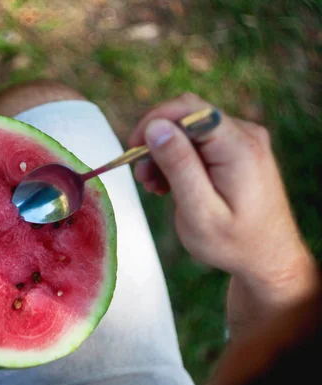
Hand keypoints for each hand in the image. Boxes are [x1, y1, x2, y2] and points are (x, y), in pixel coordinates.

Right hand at [128, 93, 317, 336]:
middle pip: (187, 116)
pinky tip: (169, 184)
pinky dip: (178, 158)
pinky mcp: (238, 149)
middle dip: (156, 140)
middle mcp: (245, 135)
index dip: (154, 122)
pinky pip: (200, 141)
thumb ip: (179, 166)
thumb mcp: (199, 211)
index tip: (132, 151)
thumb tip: (155, 126)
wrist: (268, 258)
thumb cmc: (233, 243)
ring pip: (190, 128)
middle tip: (141, 175)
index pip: (188, 110)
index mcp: (239, 147)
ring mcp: (243, 140)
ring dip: (164, 152)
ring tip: (154, 185)